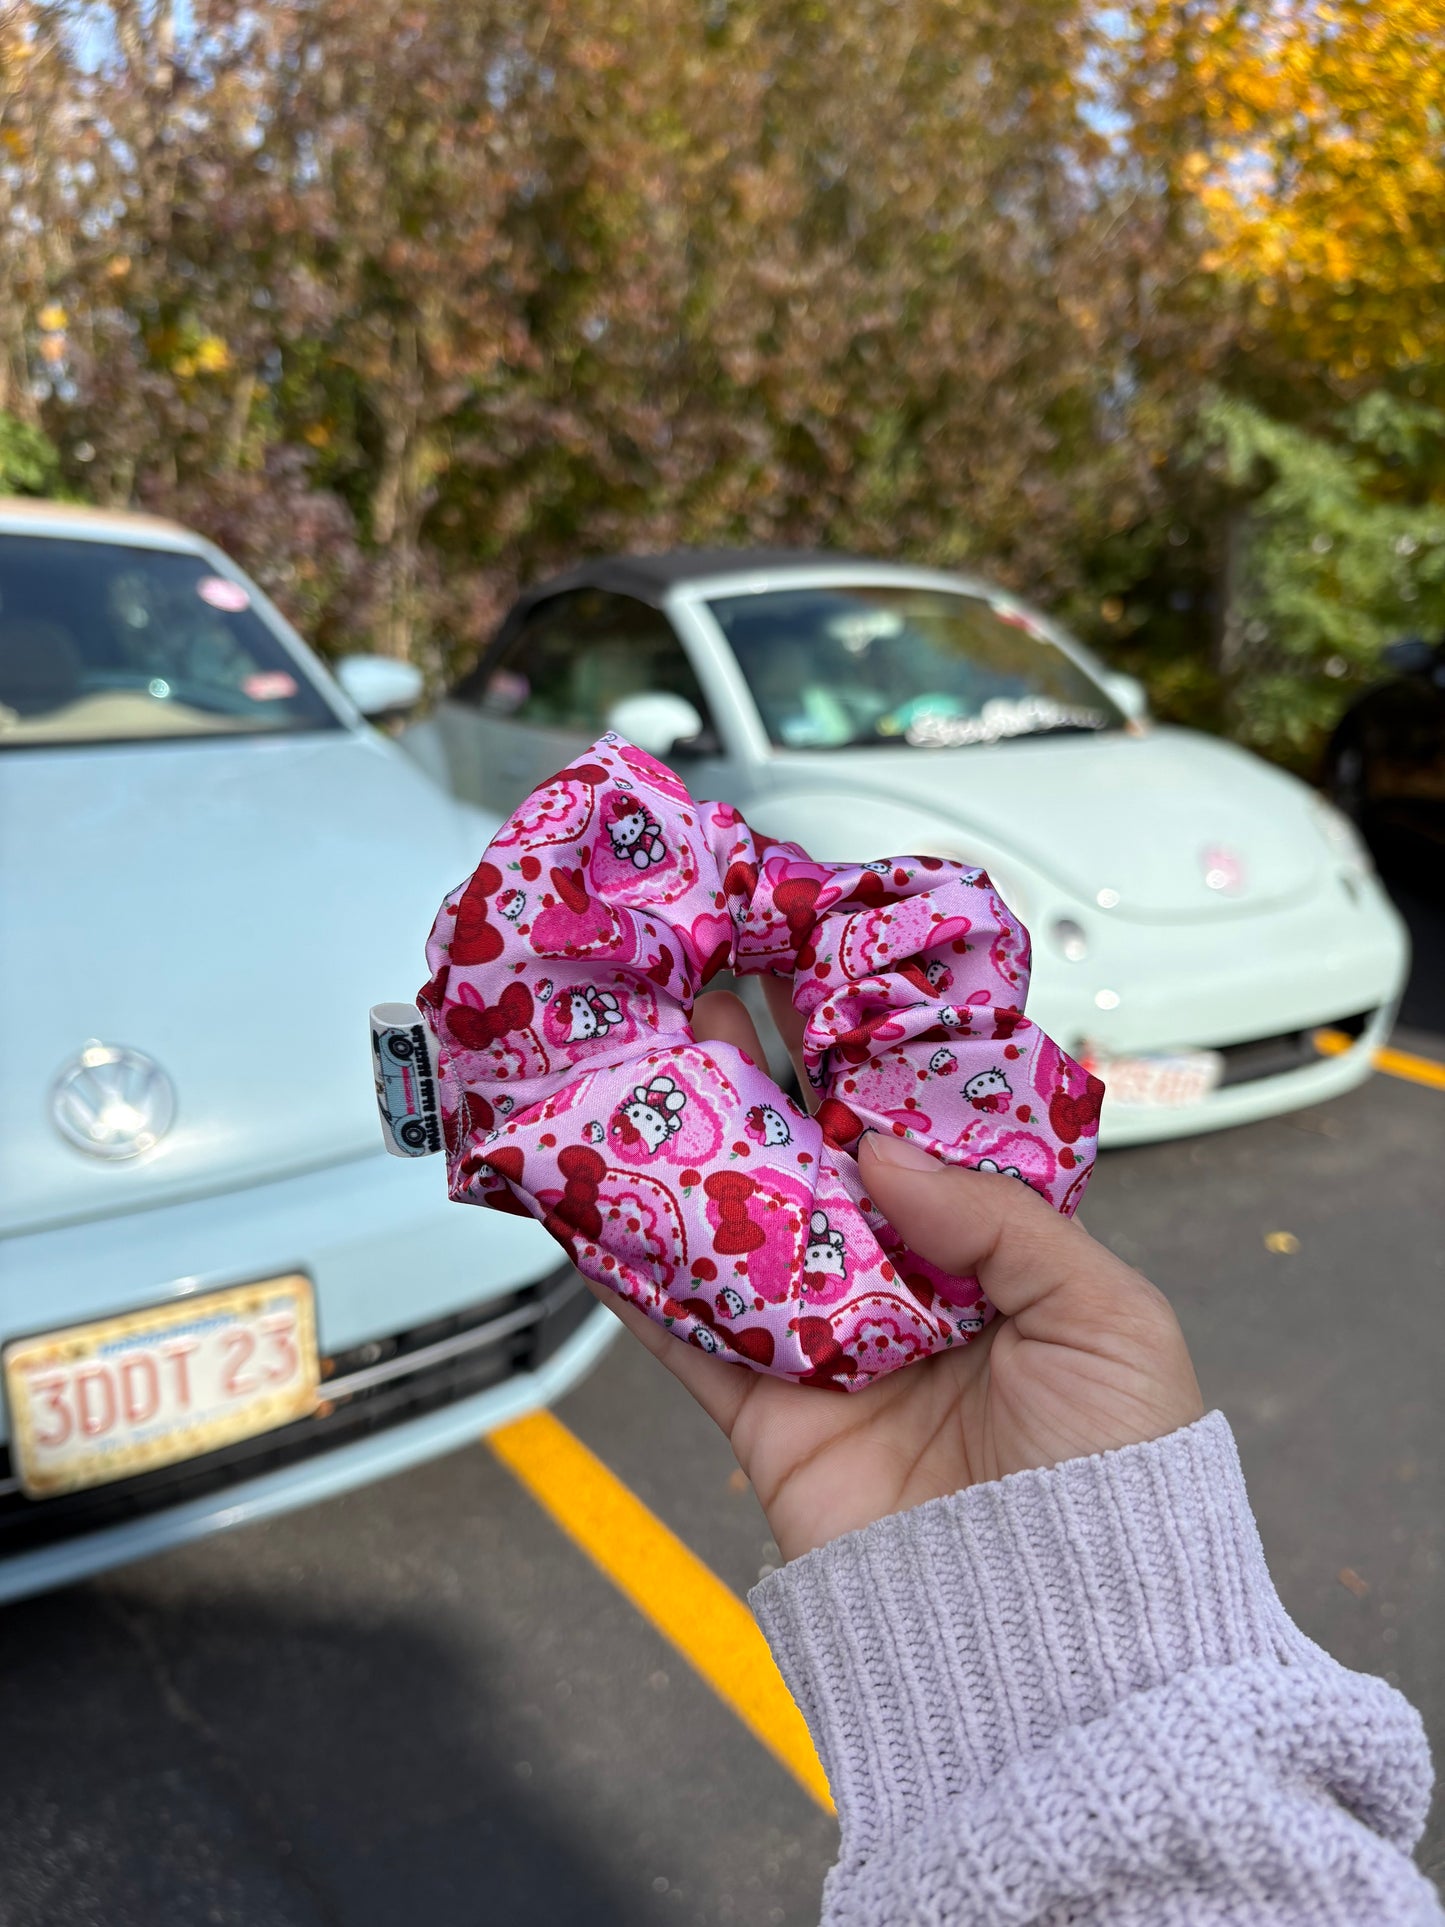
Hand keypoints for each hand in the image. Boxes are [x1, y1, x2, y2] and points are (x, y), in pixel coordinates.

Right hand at [586, 984, 1203, 1562]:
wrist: (1057, 1647)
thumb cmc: (1117, 1480)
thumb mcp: (1106, 1318)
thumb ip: (998, 1216)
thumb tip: (877, 1148)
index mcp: (994, 1260)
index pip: (918, 1139)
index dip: (869, 1065)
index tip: (823, 982)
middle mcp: (904, 1294)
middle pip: (814, 1167)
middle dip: (765, 1082)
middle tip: (710, 993)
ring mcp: (828, 1352)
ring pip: (739, 1231)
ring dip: (686, 1151)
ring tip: (641, 1065)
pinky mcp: (765, 1417)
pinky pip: (685, 1335)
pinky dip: (631, 1275)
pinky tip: (589, 1204)